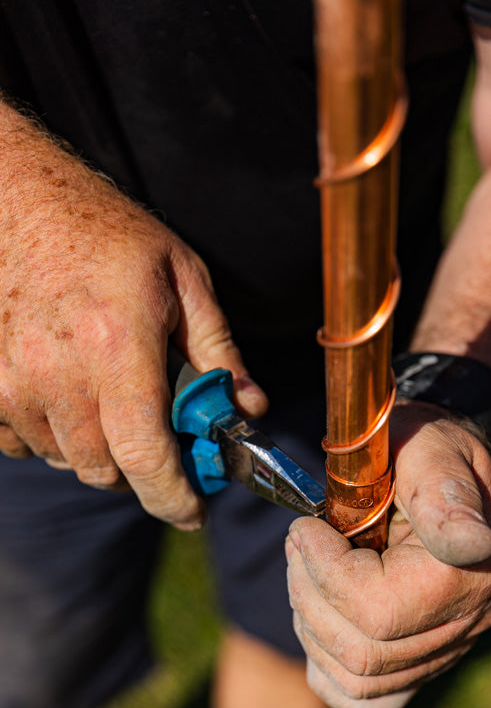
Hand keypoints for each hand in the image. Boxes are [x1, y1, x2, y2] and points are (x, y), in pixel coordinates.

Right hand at [0, 107, 265, 527]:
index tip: (193, 511)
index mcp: (117, 348)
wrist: (17, 196)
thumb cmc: (107, 232)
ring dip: (96, 449)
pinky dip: (51, 435)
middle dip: (141, 470)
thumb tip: (250, 407)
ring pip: (66, 460)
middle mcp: (59, 374)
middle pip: (106, 471)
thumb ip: (218, 350)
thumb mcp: (183, 278)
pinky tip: (67, 394)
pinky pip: (22, 444)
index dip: (173, 499)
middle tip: (159, 439)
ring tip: (109, 398)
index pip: (146, 458)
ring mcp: (12, 382)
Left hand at [286, 403, 490, 707]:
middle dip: (309, 598)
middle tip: (299, 546)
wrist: (444, 467)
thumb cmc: (426, 451)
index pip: (377, 612)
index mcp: (471, 570)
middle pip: (361, 654)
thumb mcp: (430, 450)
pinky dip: (331, 671)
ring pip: (357, 681)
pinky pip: (370, 701)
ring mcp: (449, 647)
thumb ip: (444, 494)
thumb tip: (468, 543)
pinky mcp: (425, 662)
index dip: (324, 573)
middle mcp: (469, 619)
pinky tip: (323, 622)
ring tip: (309, 574)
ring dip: (312, 627)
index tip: (308, 527)